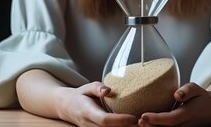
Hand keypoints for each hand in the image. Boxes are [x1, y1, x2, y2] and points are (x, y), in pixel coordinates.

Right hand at [16, 70, 136, 126]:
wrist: (66, 107)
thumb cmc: (80, 95)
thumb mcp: (87, 87)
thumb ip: (97, 88)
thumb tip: (108, 90)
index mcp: (87, 112)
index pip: (104, 120)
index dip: (119, 121)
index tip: (133, 117)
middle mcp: (89, 125)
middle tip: (144, 122)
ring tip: (142, 124)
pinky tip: (132, 125)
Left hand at [137, 82, 210, 126]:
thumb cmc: (201, 97)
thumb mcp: (197, 88)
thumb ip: (187, 90)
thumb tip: (177, 95)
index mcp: (188, 114)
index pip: (171, 119)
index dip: (157, 119)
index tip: (143, 116)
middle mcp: (184, 125)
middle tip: (137, 121)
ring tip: (137, 124)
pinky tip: (144, 124)